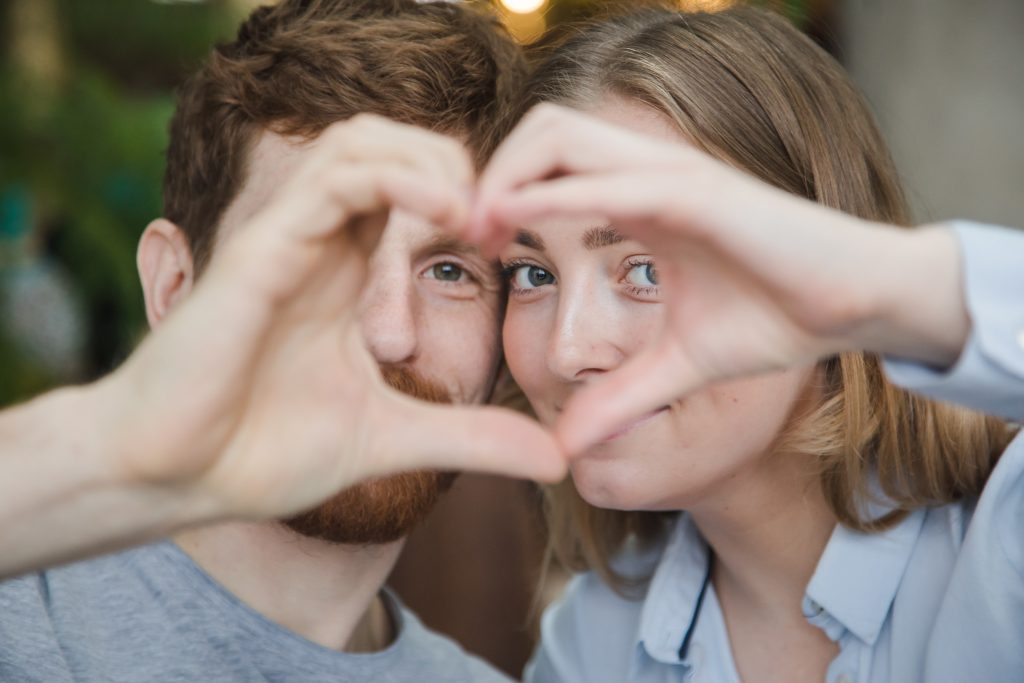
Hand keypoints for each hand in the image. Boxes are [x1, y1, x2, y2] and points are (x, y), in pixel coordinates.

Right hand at [103, 115, 565, 521]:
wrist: (179, 480)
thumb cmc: (265, 453)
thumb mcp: (395, 439)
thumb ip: (473, 437)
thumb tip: (557, 458)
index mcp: (346, 275)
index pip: (410, 189)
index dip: (470, 198)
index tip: (506, 246)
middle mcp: (319, 245)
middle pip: (391, 145)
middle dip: (456, 164)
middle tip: (496, 221)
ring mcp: (289, 240)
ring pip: (359, 143)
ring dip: (430, 160)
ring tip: (472, 214)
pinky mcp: (260, 250)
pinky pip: (331, 179)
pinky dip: (395, 178)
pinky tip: (442, 215)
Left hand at [469, 104, 967, 452]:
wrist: (857, 308)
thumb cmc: (779, 320)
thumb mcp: (679, 367)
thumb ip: (621, 395)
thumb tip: (567, 445)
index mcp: (643, 201)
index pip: (551, 164)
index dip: (500, 194)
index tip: (475, 245)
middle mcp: (651, 173)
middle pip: (543, 129)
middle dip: (491, 169)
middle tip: (465, 229)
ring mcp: (673, 175)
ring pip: (562, 134)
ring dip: (508, 173)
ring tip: (481, 229)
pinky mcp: (700, 193)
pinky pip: (610, 184)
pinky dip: (556, 198)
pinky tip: (518, 226)